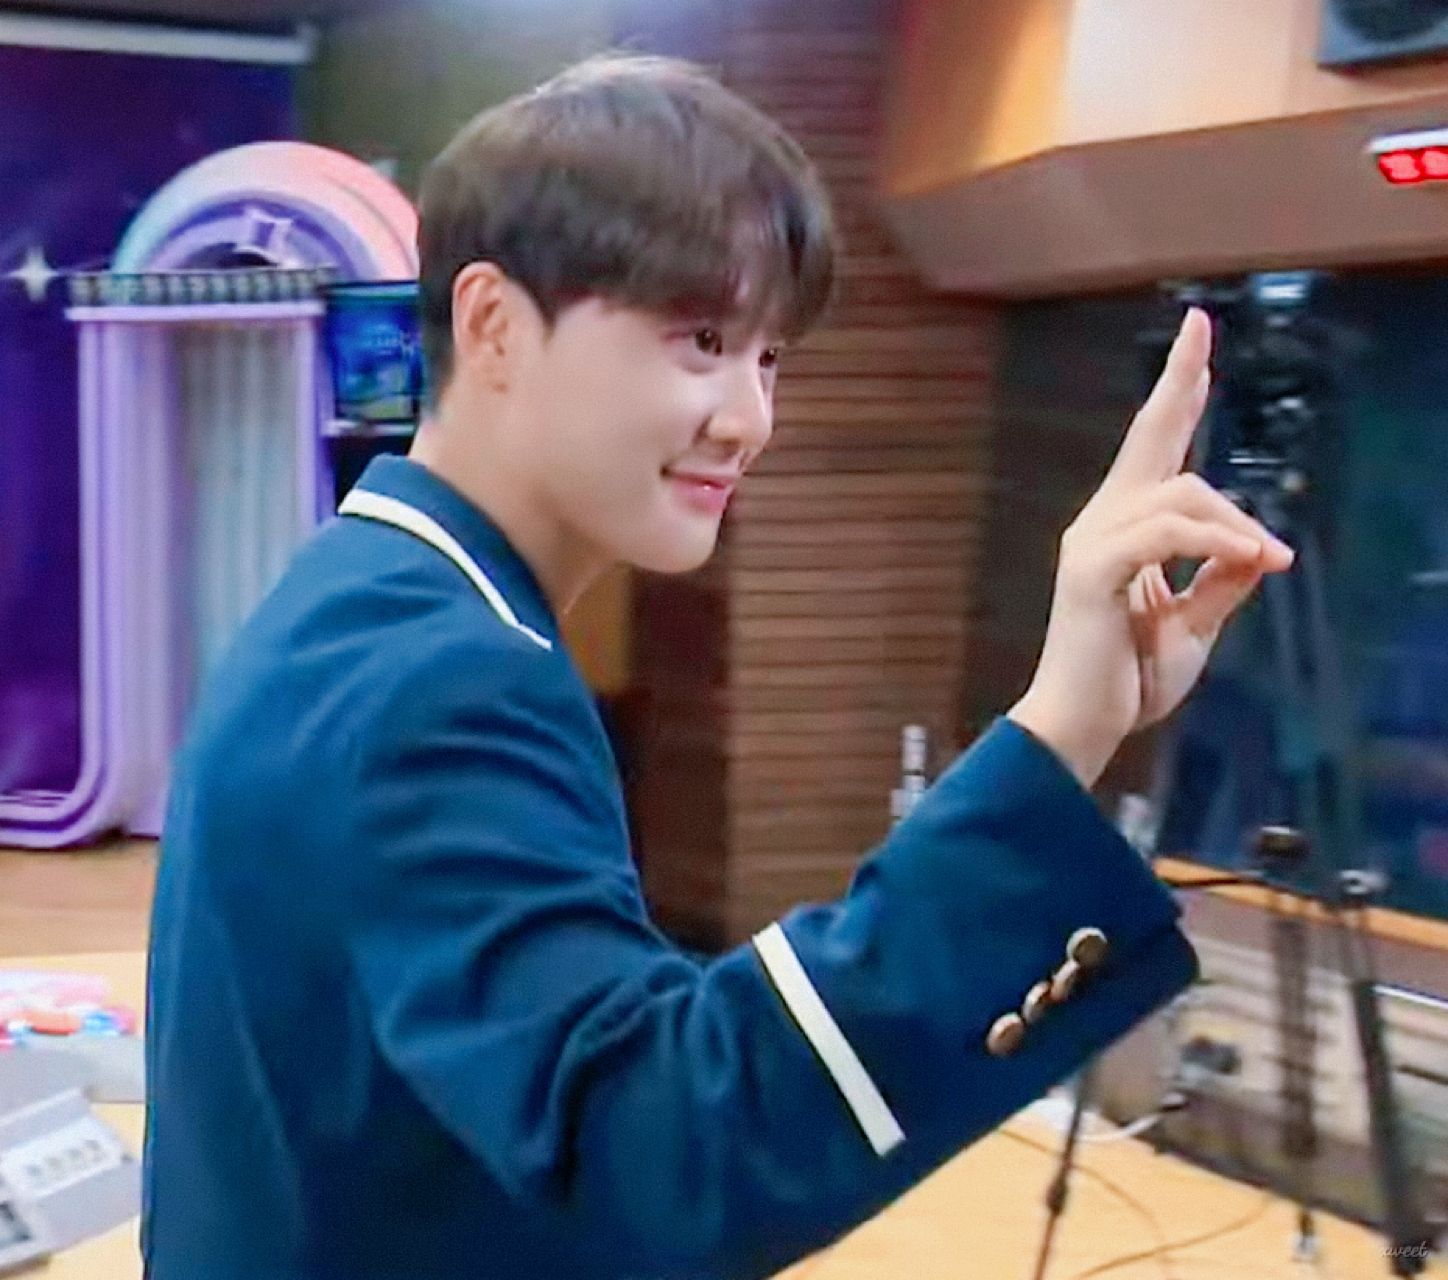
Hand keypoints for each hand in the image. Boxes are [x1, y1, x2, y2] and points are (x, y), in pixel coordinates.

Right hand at [1008, 308, 1293, 789]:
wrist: (1083, 724)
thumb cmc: (1127, 680)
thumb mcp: (1194, 626)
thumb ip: (1221, 583)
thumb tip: (1259, 549)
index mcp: (1122, 531)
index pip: (1155, 451)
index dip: (1177, 395)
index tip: (1196, 345)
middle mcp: (1101, 523)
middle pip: (1150, 439)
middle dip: (1176, 380)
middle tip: (1199, 327)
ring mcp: (1092, 542)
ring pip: (1180, 494)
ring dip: (1235, 523)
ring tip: (1271, 558)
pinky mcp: (1093, 570)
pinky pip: (1164, 535)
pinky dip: (1212, 542)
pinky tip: (1250, 558)